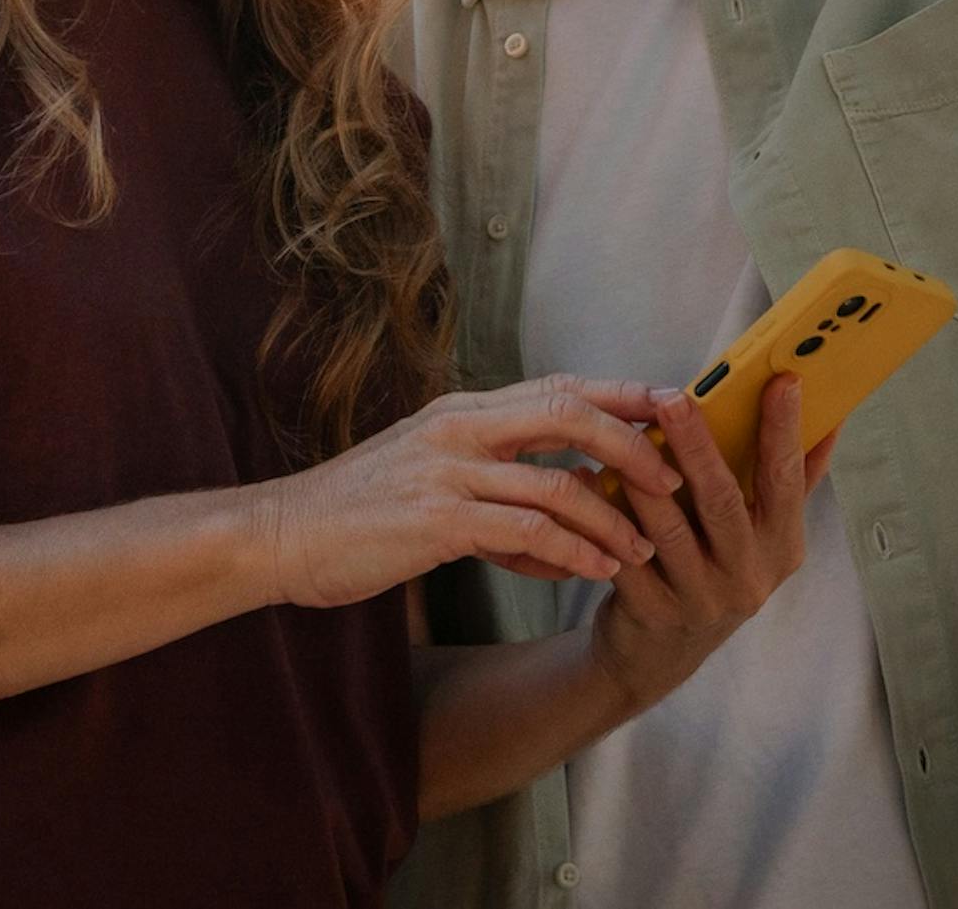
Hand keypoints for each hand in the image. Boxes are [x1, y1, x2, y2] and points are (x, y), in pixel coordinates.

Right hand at [261, 375, 686, 609]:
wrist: (282, 535)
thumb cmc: (359, 512)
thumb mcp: (430, 477)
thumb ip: (496, 486)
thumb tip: (567, 521)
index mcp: (462, 410)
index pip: (558, 386)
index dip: (620, 393)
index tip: (673, 406)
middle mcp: (460, 427)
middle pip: (570, 413)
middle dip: (634, 443)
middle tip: (676, 477)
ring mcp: (447, 471)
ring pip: (558, 483)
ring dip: (612, 518)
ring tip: (644, 547)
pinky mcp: (437, 521)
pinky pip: (526, 533)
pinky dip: (572, 552)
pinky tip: (596, 571)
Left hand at [587, 375, 833, 713]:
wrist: (660, 655)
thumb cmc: (717, 572)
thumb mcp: (764, 537)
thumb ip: (795, 480)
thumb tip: (831, 416)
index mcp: (781, 548)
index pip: (787, 482)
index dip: (785, 431)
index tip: (783, 379)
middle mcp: (748, 577)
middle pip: (722, 502)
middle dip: (698, 446)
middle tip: (675, 397)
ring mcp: (700, 600)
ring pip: (668, 529)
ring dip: (643, 478)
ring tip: (621, 434)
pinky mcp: (652, 614)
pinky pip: (623, 557)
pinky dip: (602, 515)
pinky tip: (583, 477)